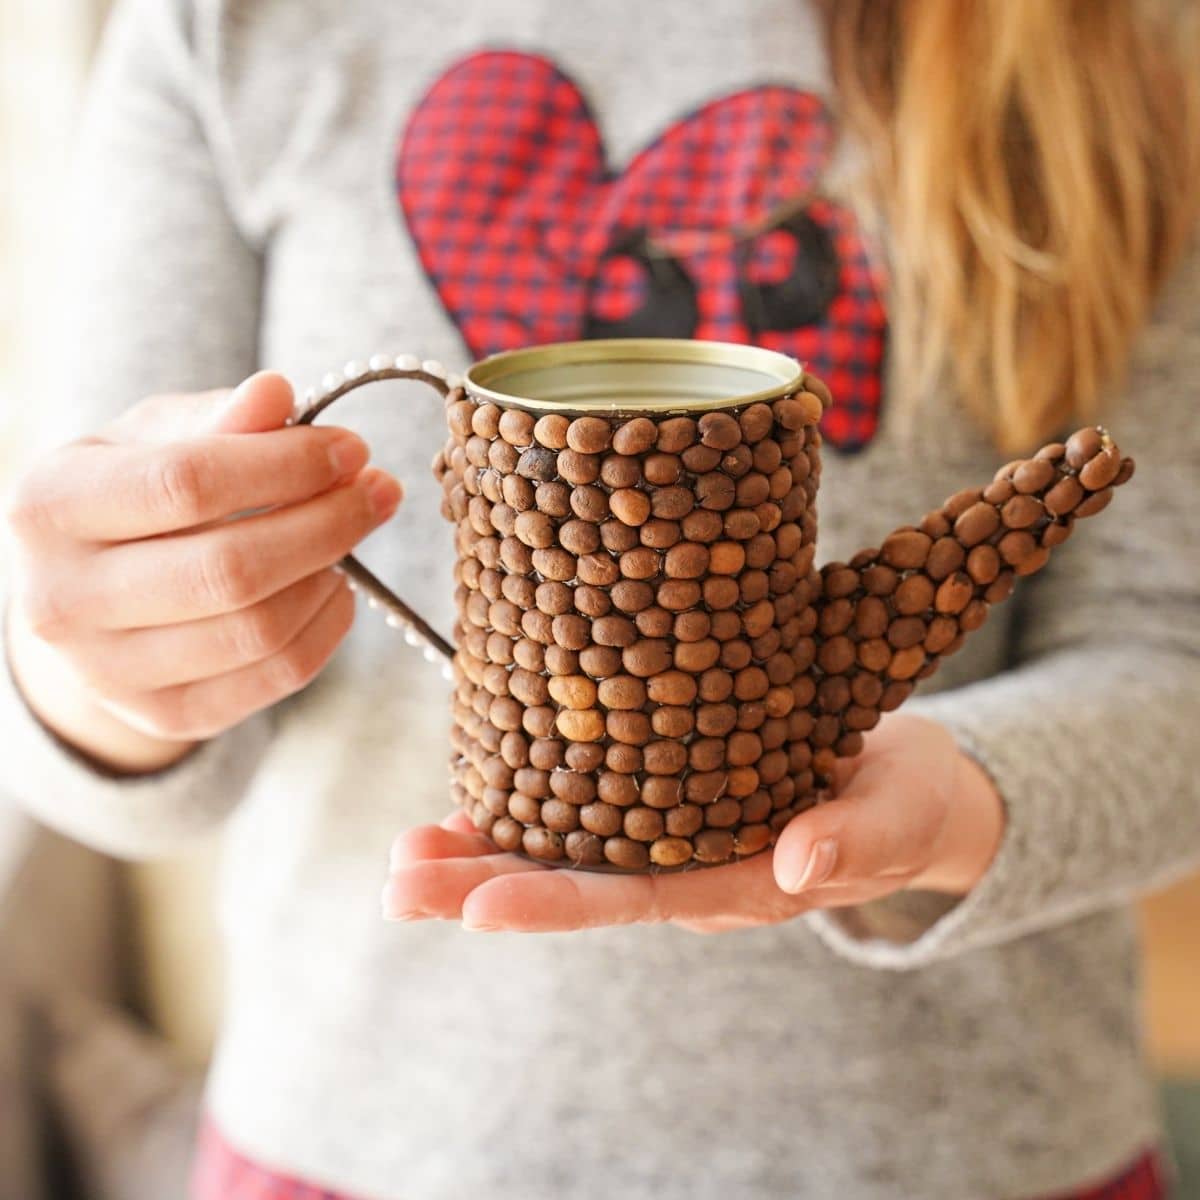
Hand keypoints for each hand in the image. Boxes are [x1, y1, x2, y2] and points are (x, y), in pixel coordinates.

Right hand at [4, 372, 400, 772]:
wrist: (83, 591)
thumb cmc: (131, 495)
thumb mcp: (156, 438)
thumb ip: (218, 419)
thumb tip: (276, 394)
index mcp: (50, 506)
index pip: (186, 484)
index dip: (285, 465)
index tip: (351, 448)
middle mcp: (64, 599)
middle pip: (230, 569)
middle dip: (328, 523)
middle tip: (378, 490)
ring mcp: (109, 672)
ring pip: (258, 631)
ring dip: (331, 573)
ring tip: (354, 531)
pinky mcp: (165, 715)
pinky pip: (276, 677)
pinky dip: (328, 628)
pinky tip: (337, 585)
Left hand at [382, 714, 1004, 932]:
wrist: (902, 783)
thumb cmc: (904, 800)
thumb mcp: (899, 814)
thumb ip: (856, 840)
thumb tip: (800, 863)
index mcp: (740, 881)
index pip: (634, 899)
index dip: (555, 903)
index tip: (479, 906)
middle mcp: (690, 870)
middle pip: (576, 885)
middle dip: (484, 889)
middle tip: (401, 883)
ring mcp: (673, 839)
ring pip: (568, 852)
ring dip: (485, 853)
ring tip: (407, 854)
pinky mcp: (667, 798)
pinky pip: (588, 810)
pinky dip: (526, 806)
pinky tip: (470, 803)